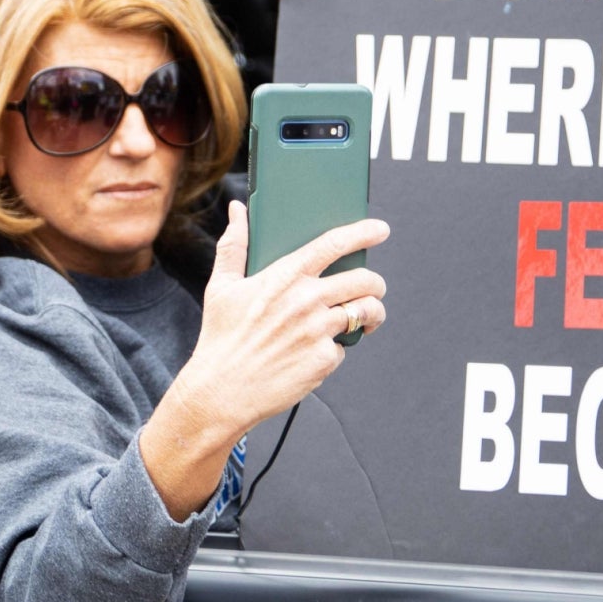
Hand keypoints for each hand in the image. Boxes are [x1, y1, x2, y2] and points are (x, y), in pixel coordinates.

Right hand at [141, 201, 388, 516]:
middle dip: (375, 282)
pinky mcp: (325, 359)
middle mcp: (306, 300)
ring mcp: (319, 331)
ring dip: (372, 313)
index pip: (334, 244)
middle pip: (364, 280)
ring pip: (366, 312)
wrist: (221, 391)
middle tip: (371, 288)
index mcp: (285, 276)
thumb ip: (234, 244)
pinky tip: (317, 351)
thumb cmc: (221, 338)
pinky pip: (345, 347)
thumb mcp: (222, 286)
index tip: (380, 230)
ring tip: (363, 319)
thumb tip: (237, 210)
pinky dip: (336, 348)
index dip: (363, 232)